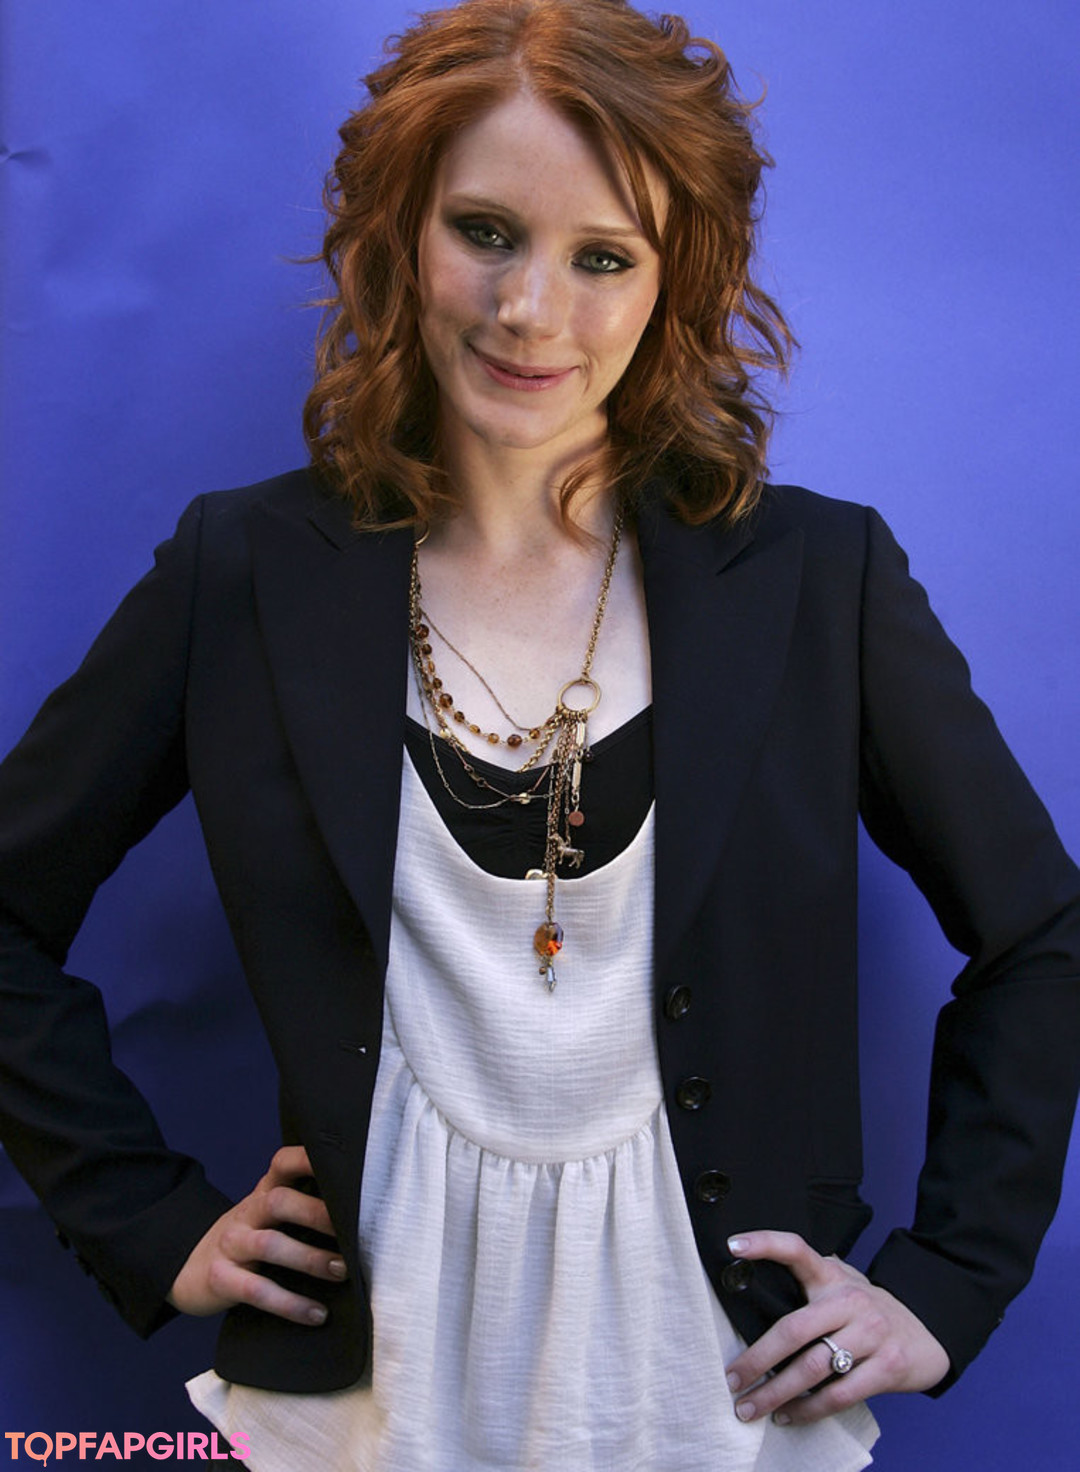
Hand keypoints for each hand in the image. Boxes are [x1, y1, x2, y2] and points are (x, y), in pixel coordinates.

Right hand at [167, 1146, 346, 1325]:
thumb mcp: (268, 1217)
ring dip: (310, 1259)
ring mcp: (231, 1244)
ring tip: (342, 1272)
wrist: (188, 1267)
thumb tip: (364, 1216)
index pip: (283, 1163)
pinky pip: (257, 1290)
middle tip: (353, 1231)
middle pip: (279, 1201)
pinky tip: (317, 1314)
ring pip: (270, 1245)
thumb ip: (302, 1207)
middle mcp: (247, 1212)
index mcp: (263, 1192)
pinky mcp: (220, 1279)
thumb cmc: (248, 1241)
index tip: (343, 1164)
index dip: (309, 1158)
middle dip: (317, 1214)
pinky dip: (290, 1303)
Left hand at [723, 1230, 949, 1423]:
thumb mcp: (841, 1283)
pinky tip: (787, 1416)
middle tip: (732, 1380)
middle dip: (757, 1359)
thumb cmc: (867, 1310)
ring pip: (813, 1368)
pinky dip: (808, 1410)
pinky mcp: (888, 1367)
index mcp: (832, 1275)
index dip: (765, 1243)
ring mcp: (872, 1334)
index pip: (797, 1249)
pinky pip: (839, 1395)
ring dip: (776, 1393)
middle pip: (794, 1329)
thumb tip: (752, 1287)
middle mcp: (851, 1301)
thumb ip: (807, 1281)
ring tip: (750, 1408)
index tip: (732, 1246)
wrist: (927, 1333)